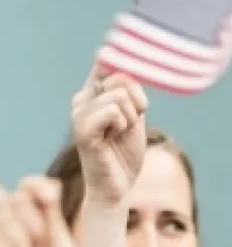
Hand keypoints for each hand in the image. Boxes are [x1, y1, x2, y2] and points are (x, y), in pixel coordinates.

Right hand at [72, 66, 147, 205]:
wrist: (118, 186)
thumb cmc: (125, 152)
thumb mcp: (134, 114)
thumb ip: (130, 91)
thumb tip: (133, 65)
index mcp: (92, 93)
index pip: (106, 62)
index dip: (122, 60)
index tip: (132, 65)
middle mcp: (82, 99)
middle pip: (120, 76)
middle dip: (137, 100)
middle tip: (130, 122)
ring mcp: (78, 114)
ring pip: (119, 95)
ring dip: (131, 117)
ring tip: (119, 134)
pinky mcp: (82, 130)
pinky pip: (113, 110)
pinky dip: (123, 124)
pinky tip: (113, 138)